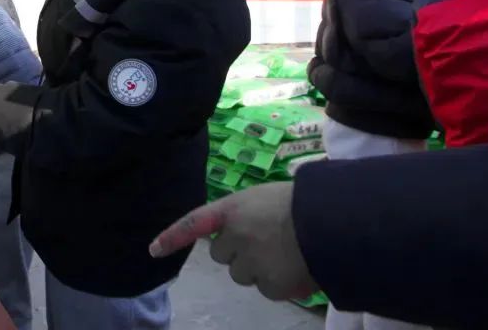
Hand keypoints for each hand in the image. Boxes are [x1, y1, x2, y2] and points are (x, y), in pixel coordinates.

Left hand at [148, 182, 316, 300]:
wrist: (334, 223)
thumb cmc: (304, 203)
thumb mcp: (268, 197)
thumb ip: (248, 215)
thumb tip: (245, 236)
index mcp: (234, 208)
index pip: (194, 222)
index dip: (173, 236)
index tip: (153, 250)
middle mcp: (235, 235)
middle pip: (222, 255)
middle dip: (238, 253)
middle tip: (266, 243)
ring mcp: (250, 262)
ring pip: (243, 275)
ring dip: (258, 269)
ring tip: (286, 254)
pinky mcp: (269, 285)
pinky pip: (267, 289)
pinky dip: (280, 284)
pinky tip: (297, 268)